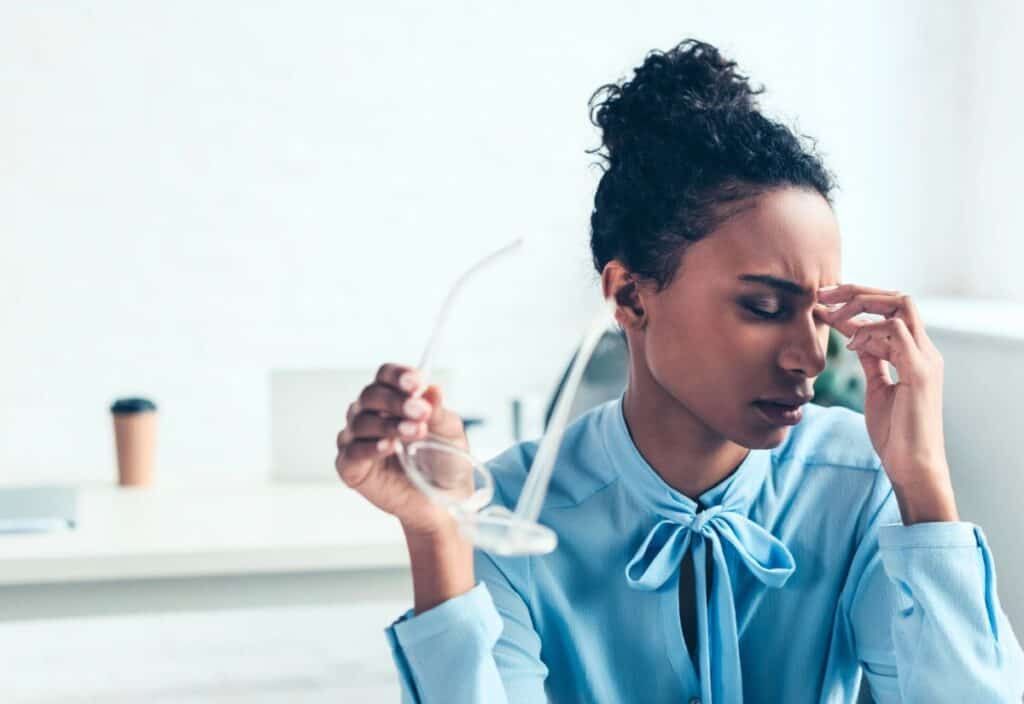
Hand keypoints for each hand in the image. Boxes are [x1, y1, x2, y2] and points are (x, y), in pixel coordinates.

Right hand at [335, 363, 470, 535]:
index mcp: (393, 399)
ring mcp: (357, 440)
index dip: (398, 376)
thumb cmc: (444, 461)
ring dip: (388, 425)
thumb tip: (432, 390)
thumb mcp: (450, 432)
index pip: (385, 376)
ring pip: (360, 421)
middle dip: (396, 401)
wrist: (444, 499)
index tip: (416, 384)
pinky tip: (389, 447)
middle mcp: (370, 414)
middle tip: (421, 412)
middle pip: (371, 395)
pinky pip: (352, 453)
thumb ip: (438, 411)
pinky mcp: (351, 468)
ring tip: (414, 432)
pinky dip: (370, 448)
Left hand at [815, 284, 957, 521]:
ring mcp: (925, 359)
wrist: (912, 466)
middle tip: (822, 294)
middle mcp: (925, 350)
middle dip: (857, 291)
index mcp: (915, 354)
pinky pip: (897, 331)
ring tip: (832, 314)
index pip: (890, 311)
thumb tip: (857, 338)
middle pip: (898, 298)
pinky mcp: (920, 372)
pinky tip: (851, 343)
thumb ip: (873, 360)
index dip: (856, 303)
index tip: (822, 304)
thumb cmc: (895, 433)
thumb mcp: (878, 388)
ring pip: (901, 304)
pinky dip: (870, 330)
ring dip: (862, 303)